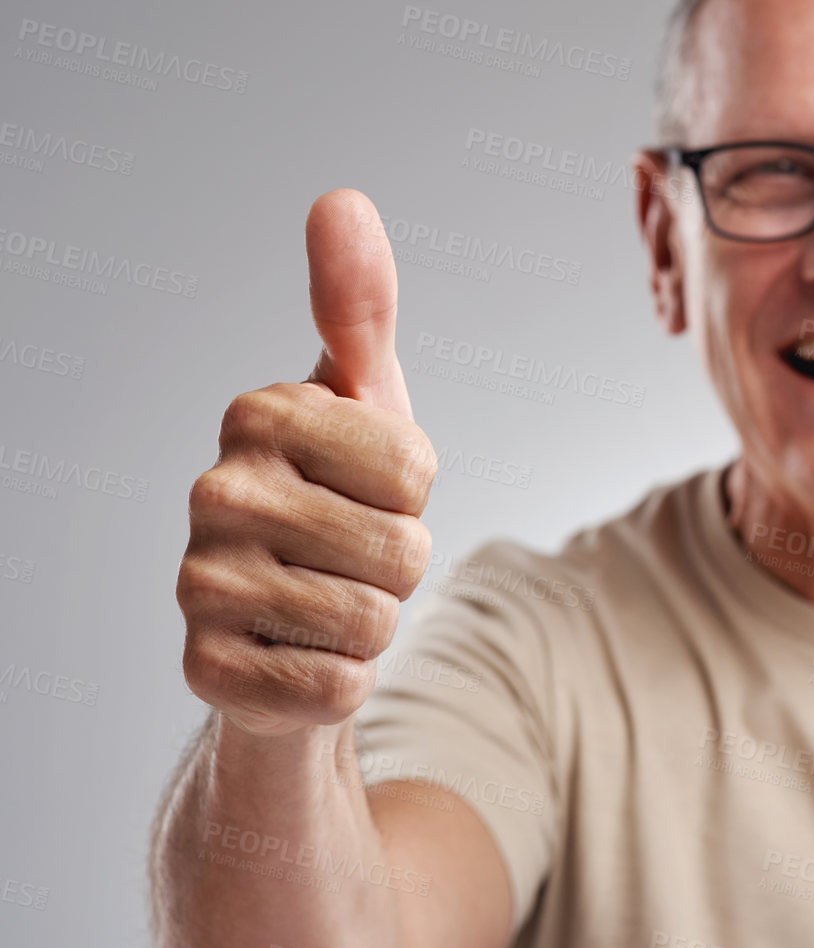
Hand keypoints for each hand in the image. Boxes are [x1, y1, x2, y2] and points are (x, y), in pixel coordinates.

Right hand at [177, 189, 436, 736]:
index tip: (366, 493)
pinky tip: (298, 657)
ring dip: (373, 626)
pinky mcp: (207, 671)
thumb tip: (341, 199)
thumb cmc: (336, 501)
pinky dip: (342, 681)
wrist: (283, 626)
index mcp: (259, 415)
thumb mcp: (364, 403)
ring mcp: (200, 585)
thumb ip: (359, 308)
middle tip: (347, 558)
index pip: (417, 471)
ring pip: (374, 622)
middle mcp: (214, 491)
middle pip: (403, 551)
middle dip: (400, 568)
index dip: (413, 497)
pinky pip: (339, 686)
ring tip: (324, 603)